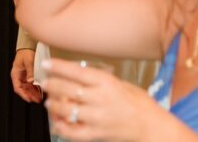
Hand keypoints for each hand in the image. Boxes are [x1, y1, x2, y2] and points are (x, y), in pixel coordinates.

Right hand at [10, 49, 42, 102]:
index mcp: (15, 74)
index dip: (23, 95)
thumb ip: (30, 71)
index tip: (29, 99)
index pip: (17, 88)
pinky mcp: (29, 75)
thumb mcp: (28, 61)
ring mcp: (24, 76)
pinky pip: (32, 84)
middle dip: (30, 95)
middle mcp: (19, 76)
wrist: (28, 46)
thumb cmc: (26, 52)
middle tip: (37, 100)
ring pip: (28, 88)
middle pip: (23, 89)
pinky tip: (41, 91)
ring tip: (40, 98)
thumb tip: (31, 81)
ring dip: (33, 93)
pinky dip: (36, 88)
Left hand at [42, 58, 158, 140]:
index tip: (46, 63)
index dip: (58, 67)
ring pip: (65, 110)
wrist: (152, 126)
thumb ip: (99, 80)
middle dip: (51, 85)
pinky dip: (61, 127)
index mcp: (106, 83)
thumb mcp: (120, 83)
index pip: (76, 72)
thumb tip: (76, 73)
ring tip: (49, 102)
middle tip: (45, 82)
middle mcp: (100, 99)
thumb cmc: (139, 103)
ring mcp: (97, 118)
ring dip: (53, 105)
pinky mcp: (97, 134)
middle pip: (67, 89)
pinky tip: (56, 122)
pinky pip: (72, 132)